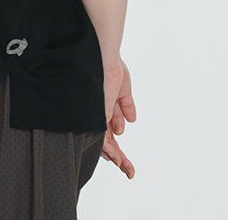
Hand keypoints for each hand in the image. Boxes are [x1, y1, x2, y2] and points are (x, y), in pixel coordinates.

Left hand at [101, 57, 136, 177]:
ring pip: (103, 141)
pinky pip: (100, 136)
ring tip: (125, 167)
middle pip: (106, 139)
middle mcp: (97, 112)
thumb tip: (132, 121)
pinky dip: (109, 149)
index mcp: (103, 106)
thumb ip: (125, 104)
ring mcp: (95, 114)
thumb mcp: (123, 88)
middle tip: (128, 169)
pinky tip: (117, 159)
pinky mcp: (96, 115)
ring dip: (115, 155)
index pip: (108, 130)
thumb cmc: (110, 66)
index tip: (124, 160)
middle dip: (118, 155)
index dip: (116, 145)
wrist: (105, 57)